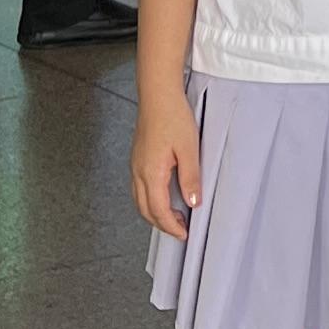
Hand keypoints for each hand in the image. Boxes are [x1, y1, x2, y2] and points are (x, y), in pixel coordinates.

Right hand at [133, 92, 202, 239]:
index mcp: (151, 173)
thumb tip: (193, 202)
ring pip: (139, 200)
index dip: (171, 226)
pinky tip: (163, 196)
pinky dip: (149, 200)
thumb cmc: (173, 117)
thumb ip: (191, 178)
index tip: (184, 233)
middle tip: (180, 229)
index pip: (158, 210)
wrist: (157, 95)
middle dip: (161, 224)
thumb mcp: (189, 149)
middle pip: (145, 210)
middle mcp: (138, 172)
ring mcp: (135, 165)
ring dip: (154, 213)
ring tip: (174, 216)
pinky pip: (139, 188)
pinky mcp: (137, 158)